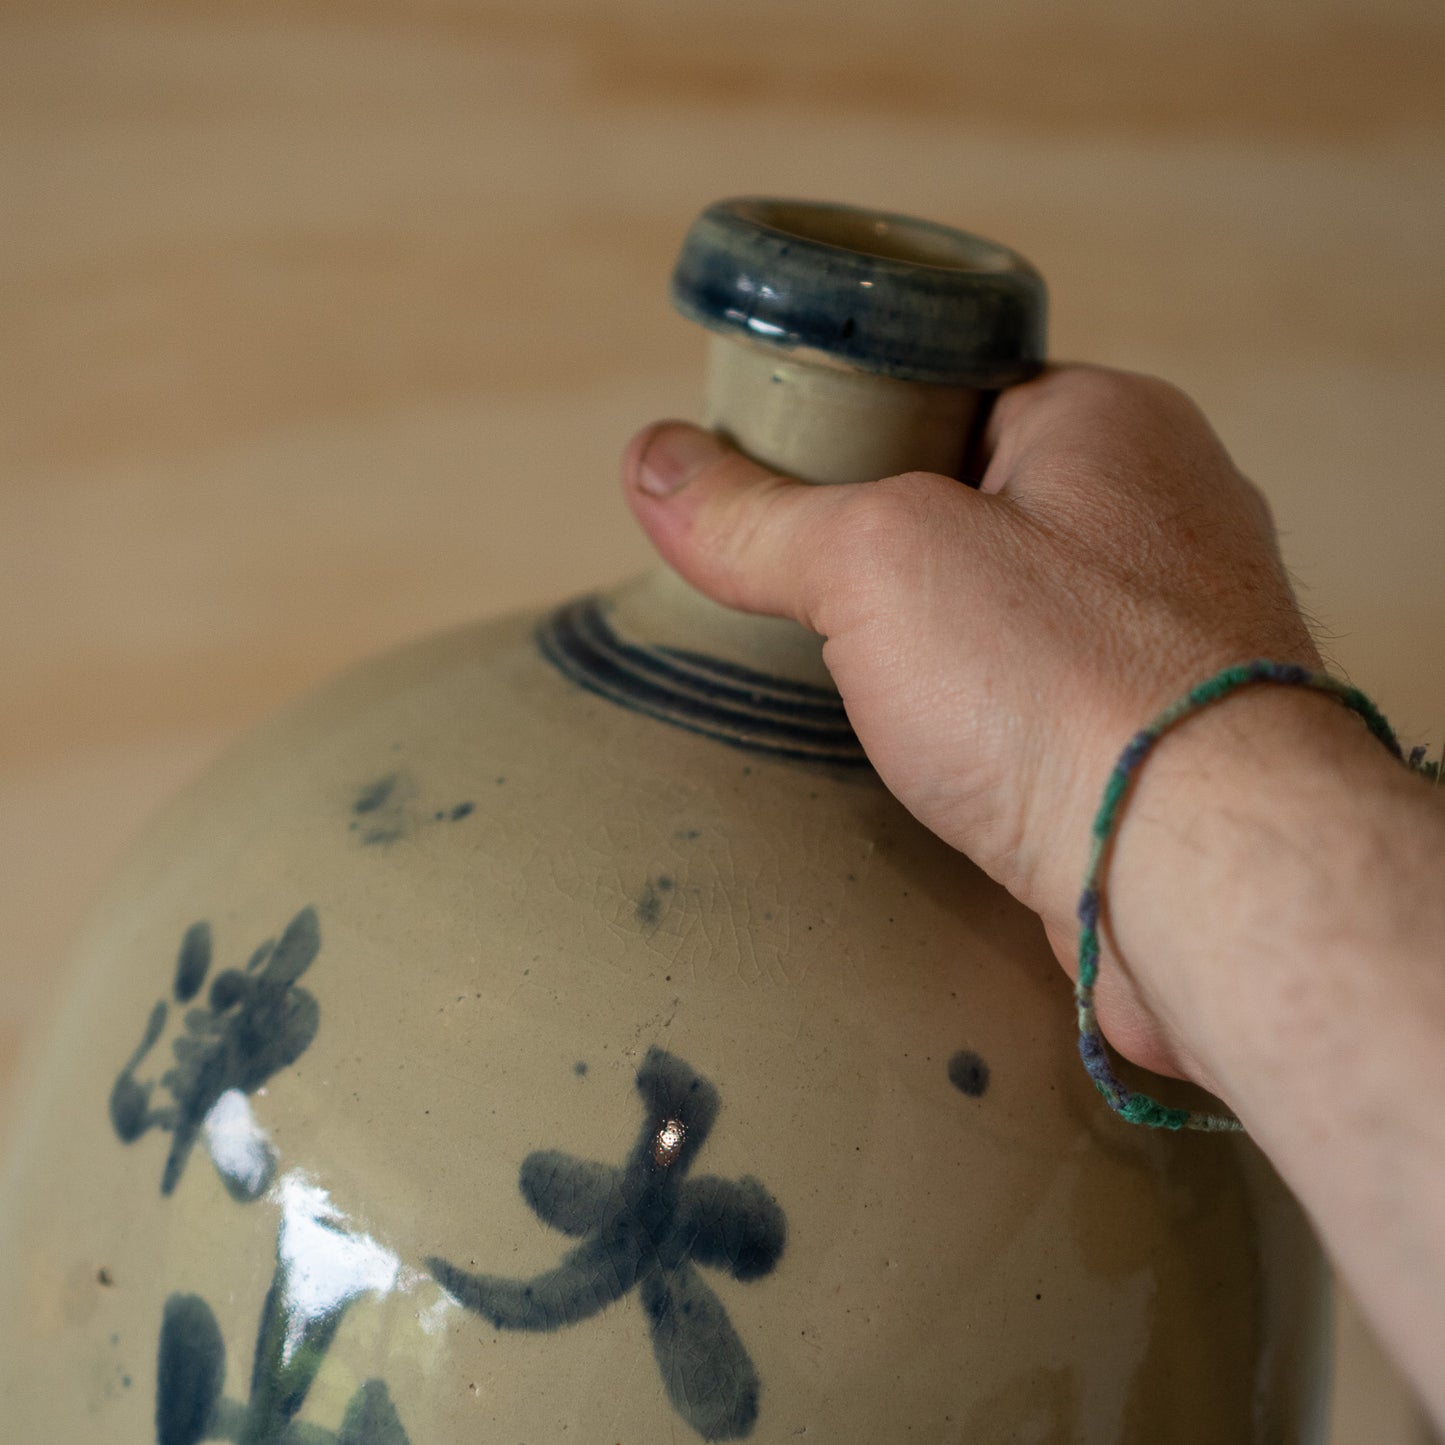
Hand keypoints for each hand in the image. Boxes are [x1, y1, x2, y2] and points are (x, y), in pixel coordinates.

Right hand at [622, 364, 1318, 1077]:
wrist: (1199, 877)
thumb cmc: (1065, 684)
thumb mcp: (874, 561)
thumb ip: (759, 514)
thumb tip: (652, 461)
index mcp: (1112, 423)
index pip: (955, 393)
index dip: (857, 435)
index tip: (782, 485)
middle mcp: (1163, 516)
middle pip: (981, 507)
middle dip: (891, 552)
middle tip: (803, 591)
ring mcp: (1172, 634)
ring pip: (1015, 612)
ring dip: (939, 644)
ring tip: (856, 676)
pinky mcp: (1158, 738)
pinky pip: (1044, 699)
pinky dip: (984, 718)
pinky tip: (935, 749)